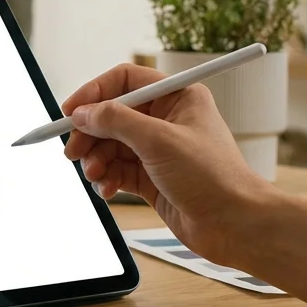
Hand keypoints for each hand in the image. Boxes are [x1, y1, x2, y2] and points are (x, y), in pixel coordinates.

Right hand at [61, 63, 279, 266]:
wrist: (235, 225)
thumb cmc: (212, 177)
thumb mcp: (158, 141)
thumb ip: (116, 121)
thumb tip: (82, 113)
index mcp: (177, 98)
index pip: (124, 81)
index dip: (94, 93)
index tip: (70, 112)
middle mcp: (166, 120)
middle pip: (111, 115)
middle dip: (90, 134)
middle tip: (73, 152)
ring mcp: (158, 150)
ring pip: (110, 145)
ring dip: (96, 160)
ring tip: (95, 176)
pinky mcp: (152, 177)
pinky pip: (117, 170)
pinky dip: (106, 179)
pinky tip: (107, 190)